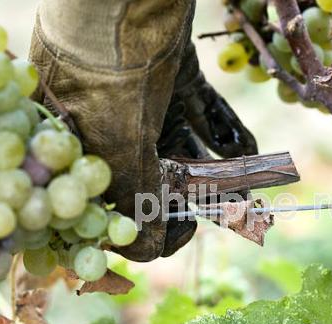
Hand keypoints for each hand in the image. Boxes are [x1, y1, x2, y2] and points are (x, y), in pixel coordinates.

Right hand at [30, 0, 256, 261]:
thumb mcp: (116, 139)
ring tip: (250, 187)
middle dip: (196, 196)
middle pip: (156, 176)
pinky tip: (251, 152)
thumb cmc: (108, 66)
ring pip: (185, 146)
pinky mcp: (175, 76)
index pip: (112, 202)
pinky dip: (227, 132)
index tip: (186, 230)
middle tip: (231, 210)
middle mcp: (108, 126)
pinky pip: (203, 113)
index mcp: (79, 148)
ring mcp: (143, 100)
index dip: (149, 221)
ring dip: (219, 168)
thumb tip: (147, 248)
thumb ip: (133, 194)